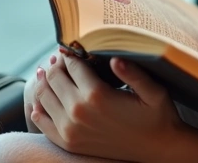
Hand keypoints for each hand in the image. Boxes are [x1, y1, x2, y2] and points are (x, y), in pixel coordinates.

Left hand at [29, 50, 187, 161]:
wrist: (158, 150)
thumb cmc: (158, 117)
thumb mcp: (153, 91)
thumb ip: (133, 72)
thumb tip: (114, 58)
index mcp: (97, 95)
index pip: (71, 65)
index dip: (70, 52)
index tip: (72, 47)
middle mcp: (78, 112)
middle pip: (54, 78)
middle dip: (56, 65)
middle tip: (61, 58)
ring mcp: (70, 130)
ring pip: (43, 97)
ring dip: (45, 82)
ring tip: (49, 73)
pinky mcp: (69, 143)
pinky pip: (42, 123)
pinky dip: (38, 109)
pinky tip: (41, 101)